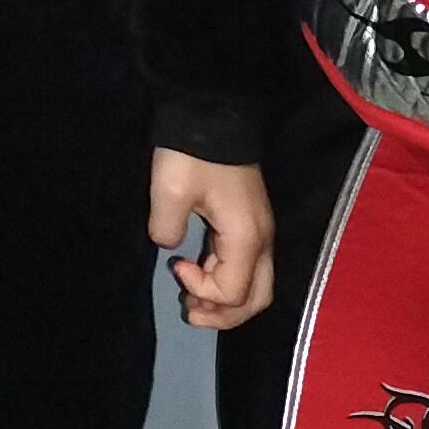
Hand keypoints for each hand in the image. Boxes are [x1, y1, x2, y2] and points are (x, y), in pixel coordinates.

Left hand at [149, 148, 274, 330]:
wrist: (213, 114)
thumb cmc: (193, 154)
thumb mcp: (169, 190)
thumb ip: (166, 229)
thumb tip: (171, 247)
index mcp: (246, 237)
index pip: (234, 292)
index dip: (203, 291)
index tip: (176, 265)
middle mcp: (262, 240)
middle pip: (257, 299)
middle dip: (224, 314)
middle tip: (190, 311)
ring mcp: (260, 232)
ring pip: (256, 285)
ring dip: (225, 299)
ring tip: (191, 298)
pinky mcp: (251, 224)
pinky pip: (248, 266)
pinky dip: (226, 280)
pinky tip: (198, 273)